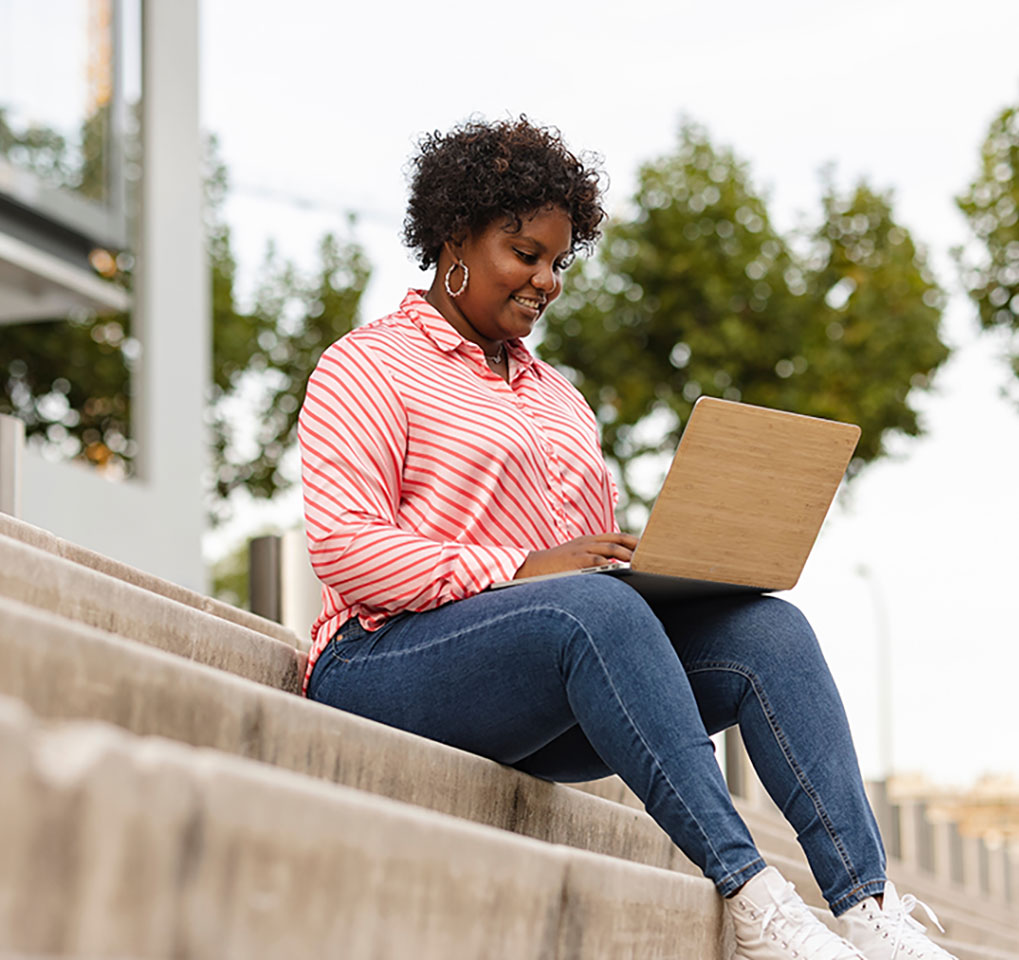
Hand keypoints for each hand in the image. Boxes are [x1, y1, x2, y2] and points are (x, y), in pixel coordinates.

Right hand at [513, 533, 638, 579]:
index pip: (615, 536)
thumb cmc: (556, 566)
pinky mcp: (576, 562)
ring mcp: (581, 551)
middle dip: (634, 546)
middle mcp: (586, 542)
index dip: (632, 540)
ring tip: (640, 561)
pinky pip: (597, 561)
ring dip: (626, 554)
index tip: (647, 546)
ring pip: (610, 549)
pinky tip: (620, 570)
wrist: (533, 567)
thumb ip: (594, 556)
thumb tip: (613, 564)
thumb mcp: (576, 555)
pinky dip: (610, 565)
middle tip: (650, 554)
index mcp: (588, 540)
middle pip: (616, 540)